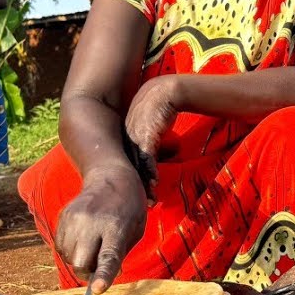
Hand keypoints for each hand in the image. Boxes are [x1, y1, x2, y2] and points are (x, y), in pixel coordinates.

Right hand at [54, 164, 147, 293]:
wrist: (110, 176)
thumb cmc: (129, 207)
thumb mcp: (136, 229)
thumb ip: (119, 254)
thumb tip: (100, 279)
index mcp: (116, 227)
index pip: (108, 256)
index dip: (102, 274)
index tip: (98, 288)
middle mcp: (92, 223)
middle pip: (81, 262)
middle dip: (88, 271)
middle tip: (99, 262)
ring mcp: (74, 219)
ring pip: (69, 257)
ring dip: (80, 259)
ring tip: (93, 243)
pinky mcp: (62, 217)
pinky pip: (61, 247)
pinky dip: (71, 249)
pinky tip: (83, 237)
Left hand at [124, 76, 178, 191]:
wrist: (167, 91)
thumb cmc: (161, 108)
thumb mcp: (151, 126)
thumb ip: (150, 140)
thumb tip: (155, 155)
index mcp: (127, 137)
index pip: (128, 163)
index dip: (133, 179)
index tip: (138, 195)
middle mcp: (128, 138)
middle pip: (130, 168)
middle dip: (135, 187)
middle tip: (142, 204)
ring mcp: (136, 137)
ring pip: (137, 166)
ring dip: (144, 183)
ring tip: (150, 198)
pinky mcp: (147, 135)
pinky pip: (147, 158)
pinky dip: (151, 171)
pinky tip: (155, 182)